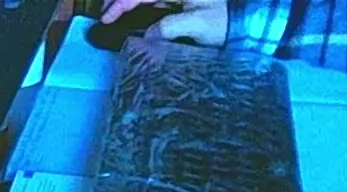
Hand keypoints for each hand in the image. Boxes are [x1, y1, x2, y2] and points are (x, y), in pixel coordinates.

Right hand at [101, 0, 229, 46]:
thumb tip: (147, 33)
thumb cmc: (223, 23)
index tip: (106, 18)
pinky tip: (127, 15)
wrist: (244, 25)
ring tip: (109, 14)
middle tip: (102, 14)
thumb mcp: (198, 25)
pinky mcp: (176, 2)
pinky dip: (136, 7)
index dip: (120, 4)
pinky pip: (151, 2)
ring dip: (126, 2)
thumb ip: (170, 26)